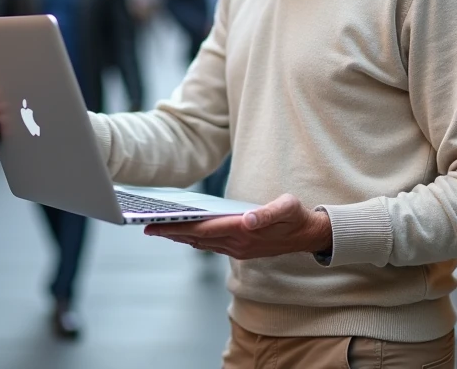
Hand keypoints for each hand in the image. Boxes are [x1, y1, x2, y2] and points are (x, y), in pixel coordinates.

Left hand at [145, 194, 331, 259]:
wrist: (308, 236)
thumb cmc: (296, 216)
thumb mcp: (287, 207)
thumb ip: (267, 213)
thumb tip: (247, 219)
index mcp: (244, 232)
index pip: (204, 230)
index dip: (179, 227)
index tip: (159, 225)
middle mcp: (237, 244)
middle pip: (197, 239)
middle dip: (172, 233)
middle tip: (148, 227)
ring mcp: (238, 249)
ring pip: (202, 244)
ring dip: (180, 237)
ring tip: (160, 230)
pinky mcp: (239, 250)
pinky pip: (210, 246)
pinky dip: (194, 240)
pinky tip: (185, 234)